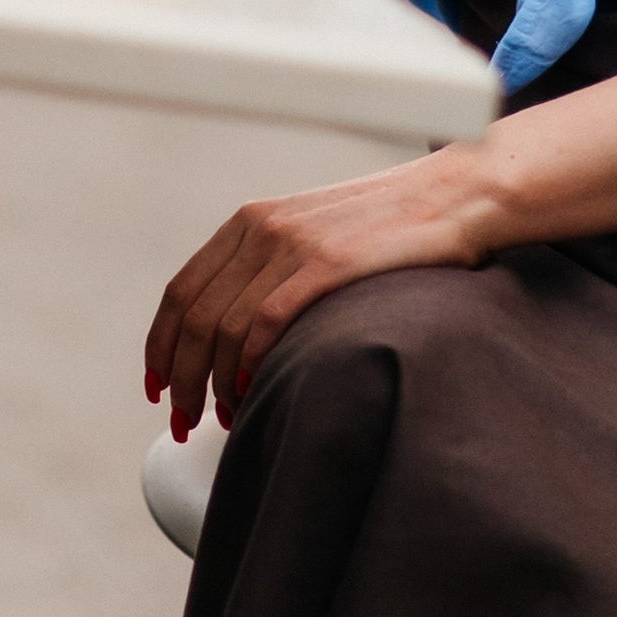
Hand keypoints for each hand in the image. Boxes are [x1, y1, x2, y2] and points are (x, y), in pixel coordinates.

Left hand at [144, 147, 499, 436]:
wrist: (458, 194)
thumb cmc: (394, 226)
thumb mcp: (317, 235)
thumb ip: (275, 268)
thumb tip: (240, 334)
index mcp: (251, 220)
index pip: (182, 291)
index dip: (162, 344)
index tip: (158, 386)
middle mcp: (262, 227)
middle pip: (194, 317)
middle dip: (180, 377)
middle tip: (182, 422)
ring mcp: (294, 244)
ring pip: (224, 327)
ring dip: (212, 384)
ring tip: (221, 420)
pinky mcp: (328, 263)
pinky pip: (266, 323)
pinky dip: (248, 364)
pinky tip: (249, 391)